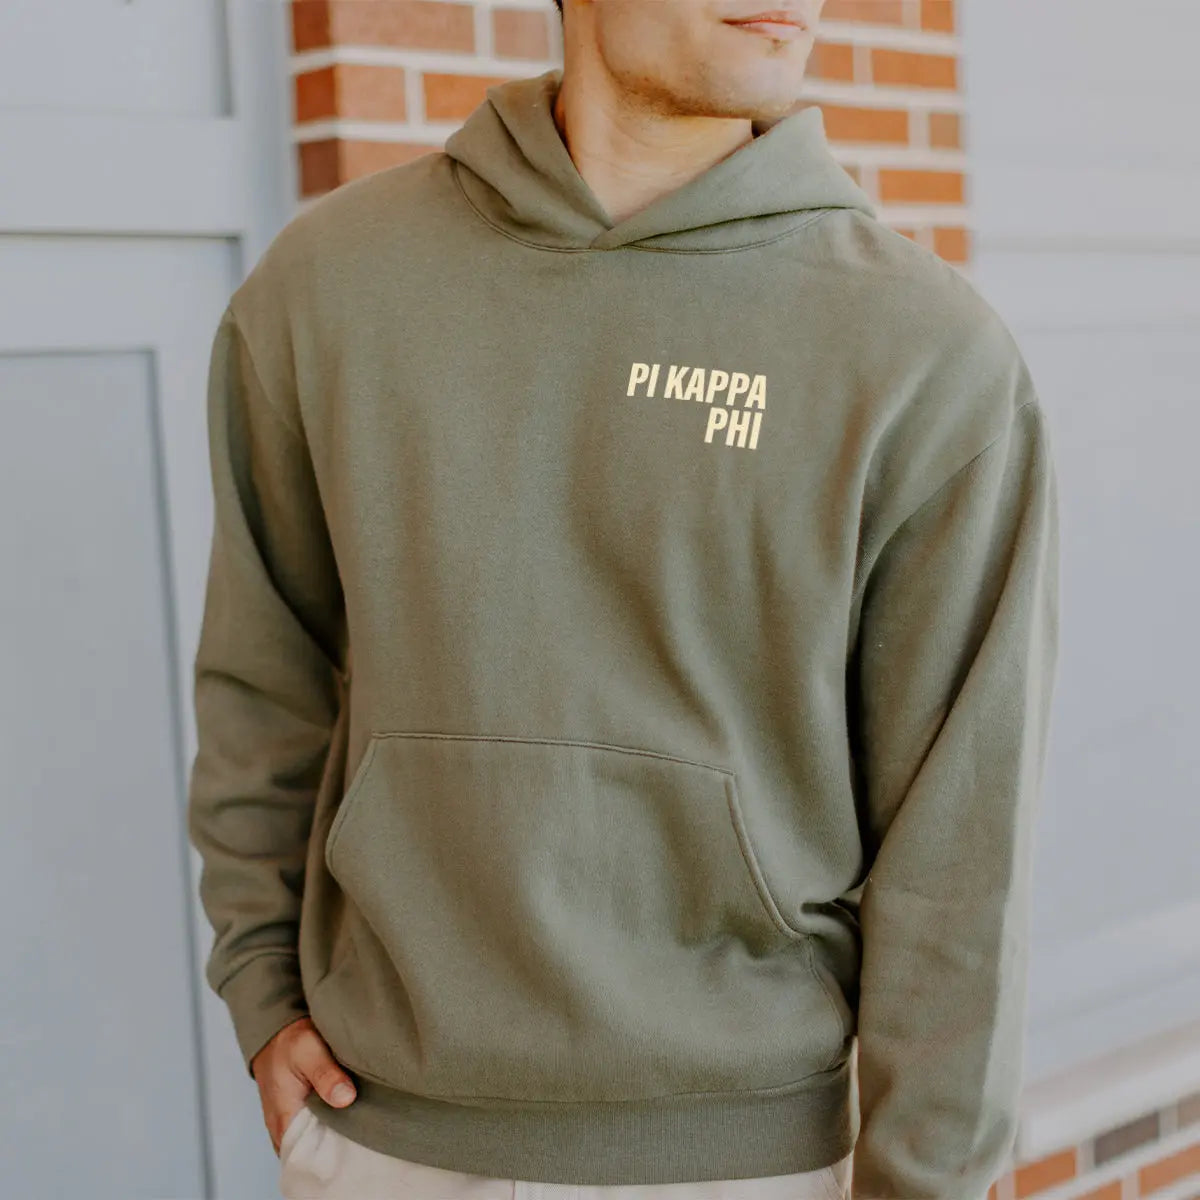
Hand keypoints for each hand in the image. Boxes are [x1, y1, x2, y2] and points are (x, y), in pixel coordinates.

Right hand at [251, 1015, 357, 1154]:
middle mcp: (285, 1131)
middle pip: (316, 1155)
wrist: (276, 1033)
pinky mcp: (300, 1116)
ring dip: (338, 1138)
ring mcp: (292, 1125)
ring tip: (366, 1131)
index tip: (360, 1150)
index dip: (334, 1159)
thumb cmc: (288, 1042)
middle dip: (341, 1151)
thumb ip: (325, 1074)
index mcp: (284, 1123)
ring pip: (318, 1143)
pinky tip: (354, 1120)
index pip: (309, 1159)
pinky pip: (318, 1131)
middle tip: (371, 1141)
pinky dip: (334, 1128)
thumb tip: (346, 1099)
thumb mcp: (307, 1050)